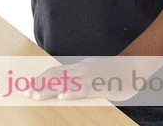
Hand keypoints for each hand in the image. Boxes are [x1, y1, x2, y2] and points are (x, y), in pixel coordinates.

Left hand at [24, 56, 162, 102]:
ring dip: (50, 89)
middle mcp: (83, 69)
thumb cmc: (116, 73)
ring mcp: (91, 76)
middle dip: (40, 84)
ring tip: (37, 95)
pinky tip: (62, 96)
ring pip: (66, 82)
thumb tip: (69, 87)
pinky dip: (72, 92)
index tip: (30, 85)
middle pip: (57, 76)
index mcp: (81, 66)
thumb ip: (84, 79)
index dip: (42, 78)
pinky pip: (84, 88)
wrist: (134, 65)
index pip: (56, 71)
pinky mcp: (100, 84)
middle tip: (27, 92)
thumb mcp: (96, 73)